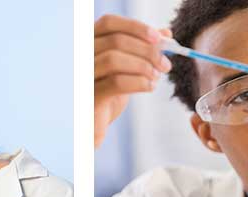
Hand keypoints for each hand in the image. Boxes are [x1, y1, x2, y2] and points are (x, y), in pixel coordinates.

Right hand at [94, 14, 171, 147]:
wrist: (94, 122)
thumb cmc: (109, 92)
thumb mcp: (126, 67)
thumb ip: (143, 48)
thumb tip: (166, 34)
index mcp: (89, 42)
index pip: (109, 22)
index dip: (136, 27)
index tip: (159, 38)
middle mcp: (80, 55)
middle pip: (116, 40)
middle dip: (147, 50)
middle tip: (166, 64)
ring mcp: (82, 75)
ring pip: (114, 59)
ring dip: (144, 66)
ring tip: (157, 76)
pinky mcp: (89, 96)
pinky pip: (116, 82)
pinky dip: (139, 82)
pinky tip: (150, 86)